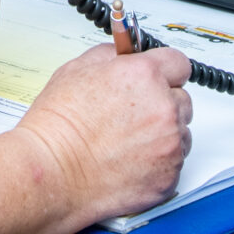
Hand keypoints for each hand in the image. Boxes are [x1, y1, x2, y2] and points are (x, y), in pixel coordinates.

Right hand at [17, 43, 193, 225]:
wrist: (51, 172)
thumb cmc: (57, 127)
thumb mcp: (77, 69)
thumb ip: (112, 55)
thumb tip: (126, 55)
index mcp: (144, 76)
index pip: (178, 63)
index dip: (164, 71)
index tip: (158, 79)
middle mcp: (163, 109)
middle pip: (182, 99)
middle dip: (162, 104)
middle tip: (133, 116)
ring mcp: (169, 145)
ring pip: (180, 134)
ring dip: (162, 135)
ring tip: (127, 142)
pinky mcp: (168, 177)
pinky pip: (174, 164)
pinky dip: (158, 164)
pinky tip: (129, 162)